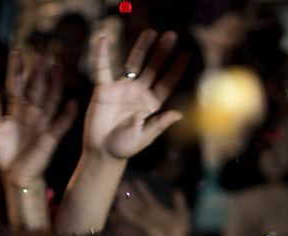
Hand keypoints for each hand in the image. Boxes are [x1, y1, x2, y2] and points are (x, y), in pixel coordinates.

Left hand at [0, 52, 77, 183]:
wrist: (14, 176)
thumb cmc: (3, 153)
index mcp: (16, 109)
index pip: (17, 84)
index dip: (18, 69)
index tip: (18, 51)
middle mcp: (31, 112)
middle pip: (37, 86)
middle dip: (40, 69)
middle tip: (44, 49)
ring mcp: (42, 123)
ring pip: (50, 99)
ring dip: (55, 83)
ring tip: (58, 66)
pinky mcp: (50, 138)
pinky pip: (60, 124)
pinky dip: (67, 115)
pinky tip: (73, 102)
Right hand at [85, 29, 186, 158]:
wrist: (101, 152)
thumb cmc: (124, 148)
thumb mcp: (144, 137)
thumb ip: (159, 124)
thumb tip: (179, 114)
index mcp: (151, 105)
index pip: (166, 83)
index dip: (176, 69)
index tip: (186, 55)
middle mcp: (138, 93)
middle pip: (152, 68)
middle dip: (162, 52)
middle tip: (171, 35)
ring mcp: (122, 89)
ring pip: (133, 64)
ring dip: (142, 48)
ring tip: (150, 32)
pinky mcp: (104, 89)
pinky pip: (102, 69)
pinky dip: (102, 55)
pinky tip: (104, 39)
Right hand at [113, 179, 190, 235]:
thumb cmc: (181, 231)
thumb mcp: (182, 213)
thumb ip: (178, 201)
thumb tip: (176, 189)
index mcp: (157, 210)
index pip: (147, 197)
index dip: (142, 189)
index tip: (136, 180)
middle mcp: (148, 214)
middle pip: (136, 202)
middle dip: (129, 193)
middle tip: (121, 183)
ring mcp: (143, 221)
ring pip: (132, 208)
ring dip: (125, 200)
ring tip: (118, 191)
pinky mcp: (142, 228)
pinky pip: (132, 220)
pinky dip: (125, 214)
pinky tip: (118, 207)